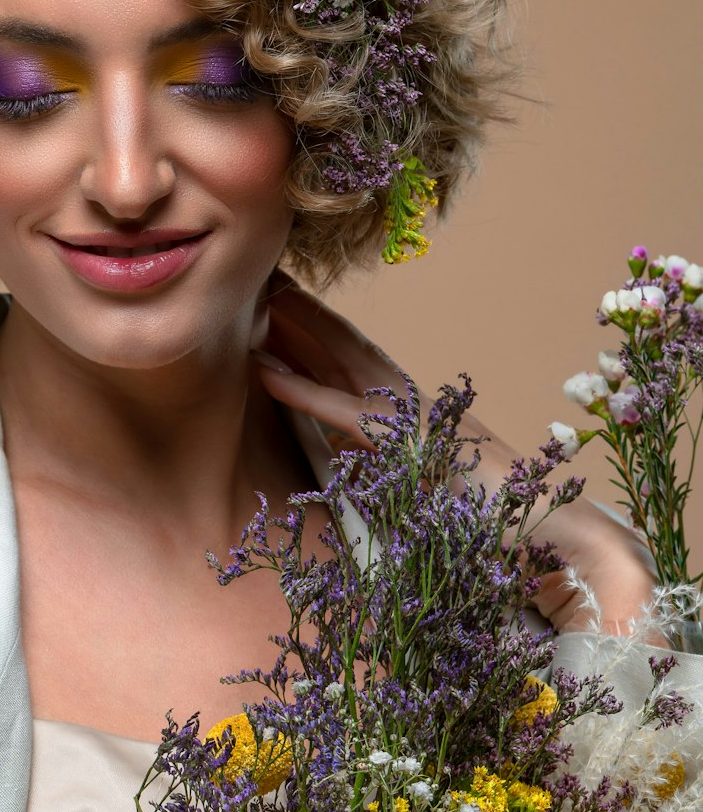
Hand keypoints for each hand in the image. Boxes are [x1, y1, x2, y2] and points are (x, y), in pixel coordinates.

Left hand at [252, 275, 657, 638]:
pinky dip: (302, 390)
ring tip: (257, 297)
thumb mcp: (423, 492)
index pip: (354, 359)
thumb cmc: (494, 523)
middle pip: (344, 345)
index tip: (276, 302)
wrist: (555, 535)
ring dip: (295, 329)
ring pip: (342, 360)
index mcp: (411, 411)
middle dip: (300, 311)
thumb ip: (385, 472)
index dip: (315, 329)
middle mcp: (410, 403)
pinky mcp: (411, 445)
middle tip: (258, 276)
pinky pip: (344, 411)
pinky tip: (264, 371)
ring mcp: (412, 417)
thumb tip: (345, 462)